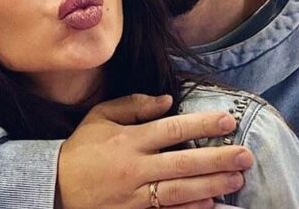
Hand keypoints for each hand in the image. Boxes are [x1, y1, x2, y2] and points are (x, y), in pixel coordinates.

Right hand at [57, 94, 253, 208]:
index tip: (228, 121)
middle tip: (246, 155)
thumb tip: (168, 100)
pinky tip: (211, 204)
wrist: (53, 188)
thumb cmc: (81, 150)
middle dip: (218, 159)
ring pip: (180, 190)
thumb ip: (134, 105)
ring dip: (212, 185)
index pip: (173, 129)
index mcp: (129, 140)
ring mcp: (134, 196)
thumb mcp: (100, 117)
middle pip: (184, 163)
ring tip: (237, 180)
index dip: (203, 125)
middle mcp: (135, 168)